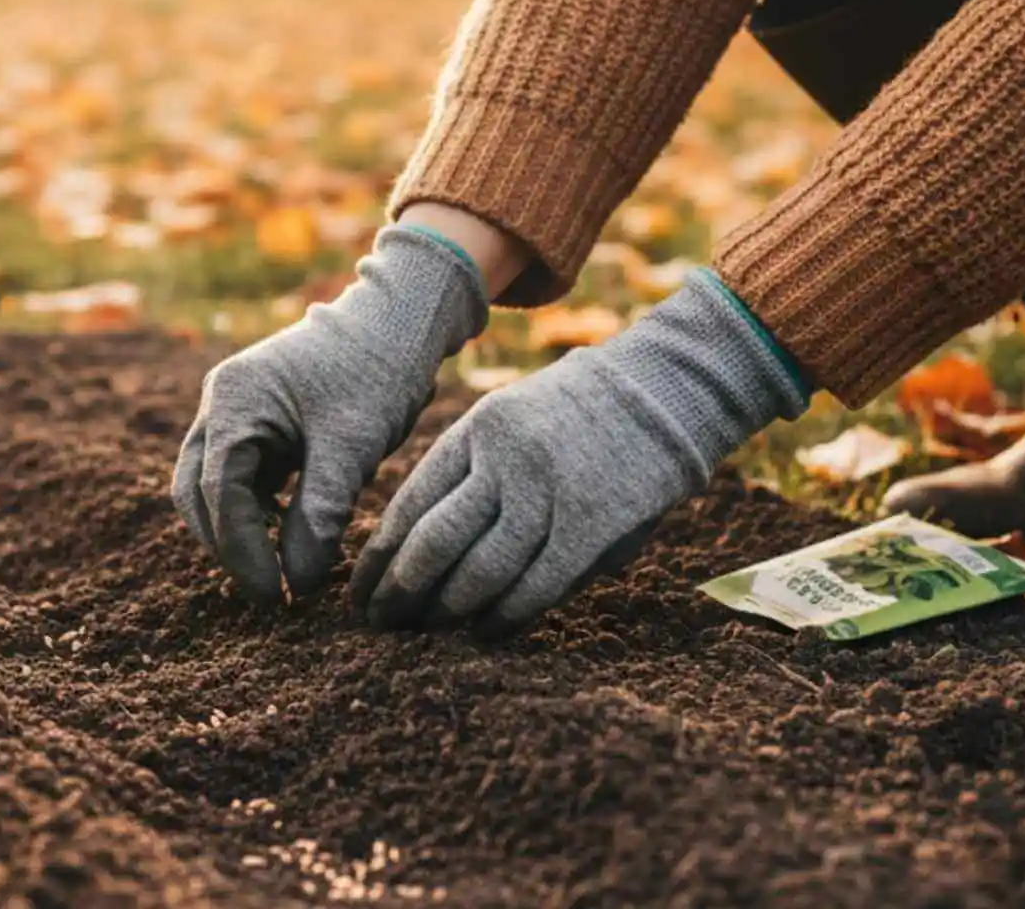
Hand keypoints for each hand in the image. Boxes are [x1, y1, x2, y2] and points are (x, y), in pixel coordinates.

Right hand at [172, 227, 488, 603]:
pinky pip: (236, 477)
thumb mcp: (353, 446)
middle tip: (269, 593)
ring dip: (237, 531)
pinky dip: (254, 512)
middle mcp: (220, 403)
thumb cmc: (377, 372)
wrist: (397, 323)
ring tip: (278, 572)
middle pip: (196, 491)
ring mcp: (231, 410)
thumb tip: (296, 584)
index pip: (219, 491)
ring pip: (210, 487)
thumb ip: (320, 513)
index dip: (242, 550)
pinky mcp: (252, 421)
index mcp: (235, 400)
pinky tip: (287, 536)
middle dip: (228, 545)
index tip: (274, 596)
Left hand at [349, 270, 807, 633]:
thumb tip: (416, 552)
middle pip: (434, 541)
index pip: (410, 504)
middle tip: (381, 623)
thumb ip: (469, 479)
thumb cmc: (575, 417)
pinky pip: (536, 586)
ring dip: (448, 610)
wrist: (663, 393)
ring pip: (481, 570)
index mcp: (476, 431)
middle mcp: (505, 462)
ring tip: (428, 631)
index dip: (380, 557)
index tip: (360, 592)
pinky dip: (505, 616)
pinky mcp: (593, 526)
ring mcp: (550, 494)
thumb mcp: (509, 423)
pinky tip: (486, 632)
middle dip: (401, 591)